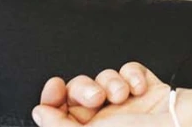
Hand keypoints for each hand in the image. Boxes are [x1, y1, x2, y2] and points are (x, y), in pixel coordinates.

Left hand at [31, 62, 191, 126]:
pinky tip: (141, 86)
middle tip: (95, 97)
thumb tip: (37, 113)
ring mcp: (132, 107)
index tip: (53, 88)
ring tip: (123, 94)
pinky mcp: (154, 92)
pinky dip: (134, 73)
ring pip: (107, 78)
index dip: (52, 99)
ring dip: (112, 80)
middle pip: (81, 92)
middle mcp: (110, 124)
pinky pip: (134, 70)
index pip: (60, 114)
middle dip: (84, 86)